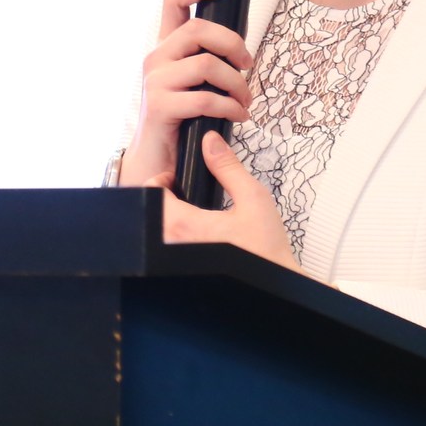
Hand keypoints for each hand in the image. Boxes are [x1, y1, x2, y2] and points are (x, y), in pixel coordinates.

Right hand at [119, 0, 252, 185]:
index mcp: (166, 46)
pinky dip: (230, 108)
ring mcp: (155, 81)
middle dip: (233, 45)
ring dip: (236, 84)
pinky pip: (206, 99)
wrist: (156, 158)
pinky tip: (238, 117)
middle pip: (198, 29)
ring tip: (245, 101)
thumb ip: (207, 59)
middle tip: (247, 66)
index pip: (173, 1)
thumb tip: (239, 48)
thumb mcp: (193, 82)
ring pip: (207, 65)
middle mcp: (156, 58)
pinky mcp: (160, 106)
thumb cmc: (182, 118)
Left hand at [146, 132, 297, 270]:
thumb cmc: (266, 247)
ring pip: (157, 234)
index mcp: (186, 226)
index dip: (160, 181)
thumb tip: (210, 141)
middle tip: (182, 191)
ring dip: (167, 219)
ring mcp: (178, 262)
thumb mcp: (253, 198)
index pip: (150, 195)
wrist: (275, 284)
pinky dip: (174, 237)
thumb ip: (228, 167)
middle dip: (161, 199)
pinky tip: (198, 233)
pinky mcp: (185, 271)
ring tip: (190, 211)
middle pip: (150, 215)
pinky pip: (167, 249)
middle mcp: (175, 246)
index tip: (175, 178)